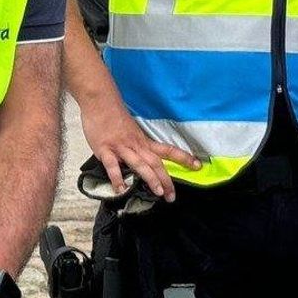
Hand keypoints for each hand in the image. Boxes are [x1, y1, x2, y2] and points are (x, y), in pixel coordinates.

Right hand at [78, 93, 199, 200]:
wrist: (100, 100)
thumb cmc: (114, 116)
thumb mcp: (131, 130)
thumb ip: (136, 145)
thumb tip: (143, 160)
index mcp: (143, 141)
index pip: (168, 150)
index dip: (183, 158)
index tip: (197, 166)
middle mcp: (136, 145)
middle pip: (155, 163)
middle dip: (166, 180)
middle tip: (172, 196)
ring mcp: (121, 147)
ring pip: (139, 164)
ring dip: (150, 179)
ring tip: (158, 193)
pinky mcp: (105, 149)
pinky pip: (112, 166)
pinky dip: (117, 178)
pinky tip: (121, 189)